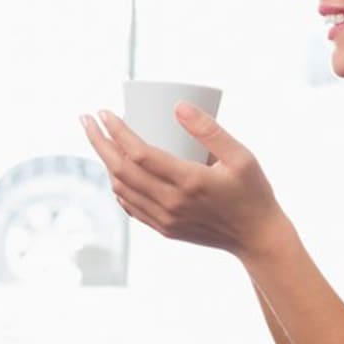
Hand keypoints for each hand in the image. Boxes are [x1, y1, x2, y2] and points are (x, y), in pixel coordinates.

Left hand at [80, 103, 287, 259]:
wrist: (257, 238)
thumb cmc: (253, 192)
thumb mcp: (241, 156)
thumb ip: (210, 130)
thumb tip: (177, 105)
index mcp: (189, 182)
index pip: (138, 154)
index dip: (116, 131)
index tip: (104, 112)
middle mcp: (171, 203)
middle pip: (120, 170)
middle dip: (98, 142)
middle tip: (86, 119)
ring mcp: (165, 219)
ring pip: (121, 188)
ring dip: (104, 162)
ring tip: (98, 138)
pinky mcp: (164, 229)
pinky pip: (130, 206)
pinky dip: (117, 185)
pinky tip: (114, 170)